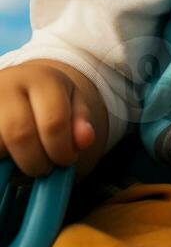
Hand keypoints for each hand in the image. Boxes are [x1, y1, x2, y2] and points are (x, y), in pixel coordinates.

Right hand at [0, 60, 100, 177]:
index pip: (54, 122)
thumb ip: (81, 121)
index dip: (62, 150)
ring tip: (27, 159)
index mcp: (41, 78)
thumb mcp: (72, 103)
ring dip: (15, 162)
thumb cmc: (48, 99)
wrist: (16, 84)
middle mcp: (9, 84)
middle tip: (45, 167)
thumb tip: (86, 140)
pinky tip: (10, 153)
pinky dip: (2, 157)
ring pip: (0, 145)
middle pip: (21, 135)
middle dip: (37, 162)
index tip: (66, 160)